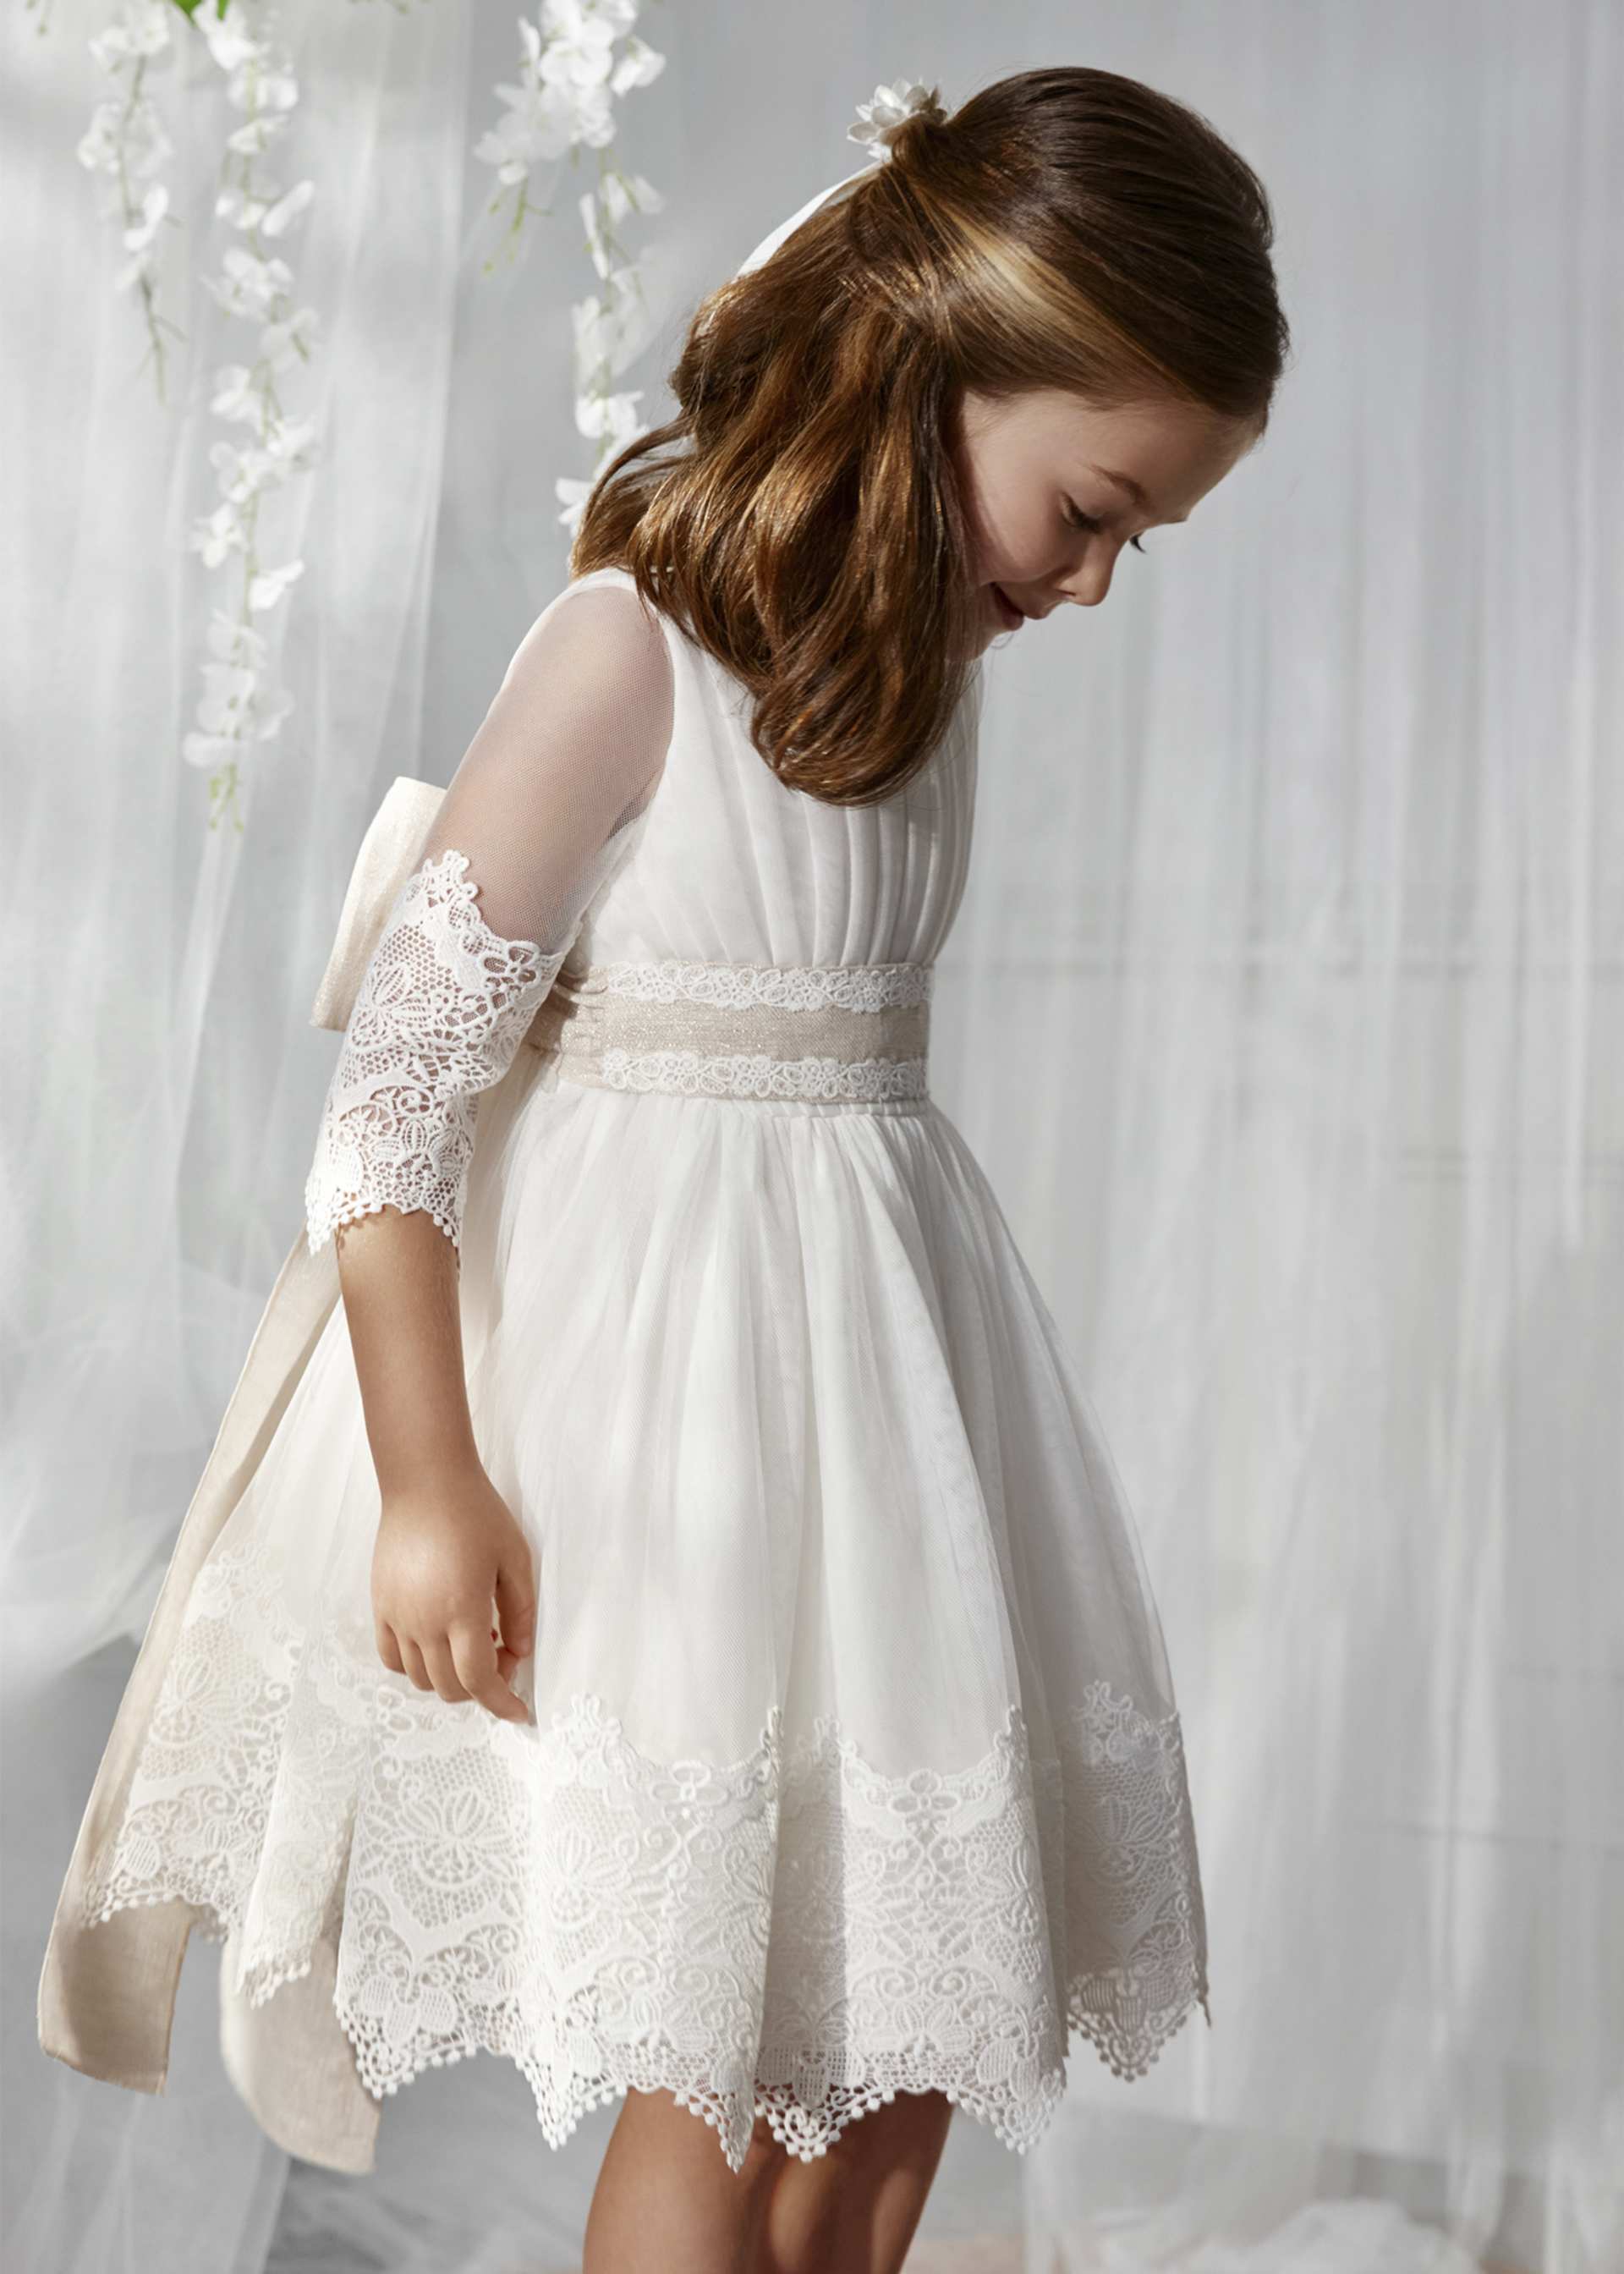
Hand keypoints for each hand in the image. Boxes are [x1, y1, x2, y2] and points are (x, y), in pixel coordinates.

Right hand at [372, 1462, 535, 1723]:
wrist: (425, 1482)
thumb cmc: (476, 1513)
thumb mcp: (514, 1558)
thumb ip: (521, 1611)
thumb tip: (521, 1652)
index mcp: (462, 1611)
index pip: (478, 1680)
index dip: (501, 1704)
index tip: (519, 1712)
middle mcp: (424, 1622)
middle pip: (449, 1687)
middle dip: (482, 1688)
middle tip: (503, 1654)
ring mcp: (397, 1616)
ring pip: (419, 1679)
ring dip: (449, 1677)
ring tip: (471, 1641)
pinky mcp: (380, 1606)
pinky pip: (390, 1657)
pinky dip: (414, 1666)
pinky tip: (435, 1643)